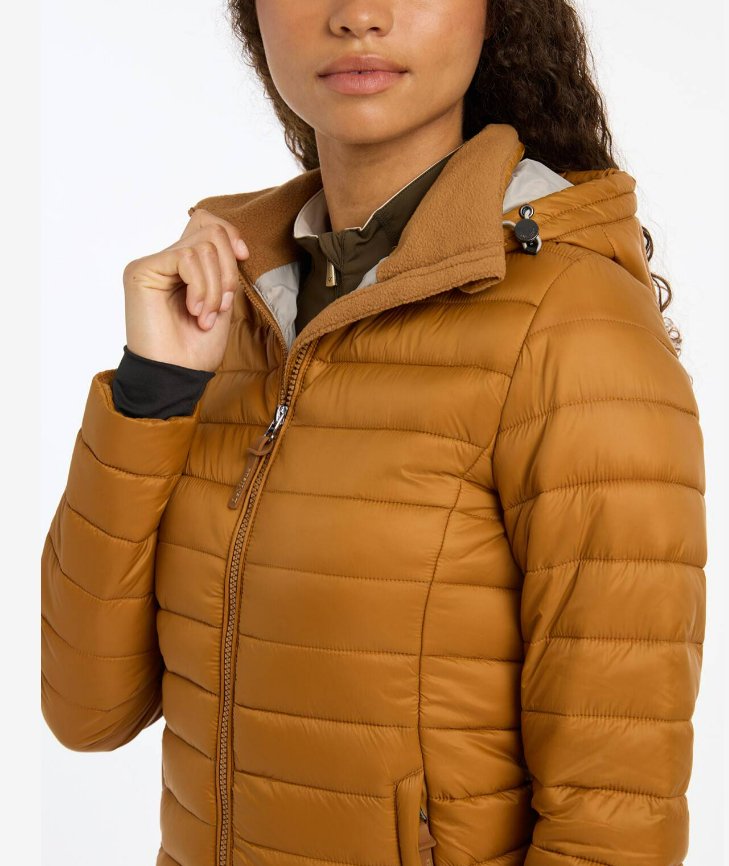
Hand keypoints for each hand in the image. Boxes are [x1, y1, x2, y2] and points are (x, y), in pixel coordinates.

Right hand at [121, 208, 249, 371]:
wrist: (177, 375)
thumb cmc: (198, 347)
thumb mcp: (222, 301)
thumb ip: (223, 269)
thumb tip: (233, 242)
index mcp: (185, 266)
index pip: (206, 221)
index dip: (230, 232)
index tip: (243, 256)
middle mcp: (166, 260)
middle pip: (210, 231)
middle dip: (228, 270)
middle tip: (222, 306)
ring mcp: (152, 264)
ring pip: (203, 247)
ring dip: (215, 288)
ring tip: (206, 317)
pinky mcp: (141, 270)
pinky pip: (186, 258)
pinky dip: (201, 287)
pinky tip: (195, 311)